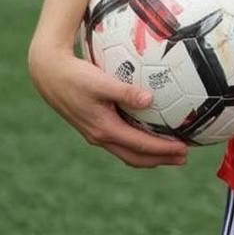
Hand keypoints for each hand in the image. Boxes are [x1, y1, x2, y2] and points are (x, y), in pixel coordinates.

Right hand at [29, 45, 187, 167]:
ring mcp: (96, 133)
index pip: (140, 145)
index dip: (163, 150)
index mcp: (104, 129)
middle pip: (135, 156)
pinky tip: (149, 134)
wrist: (50, 74)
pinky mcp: (95, 126)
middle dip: (160, 159)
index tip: (184, 150)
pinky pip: (121, 142)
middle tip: (183, 158)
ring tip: (171, 152)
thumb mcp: (101, 82)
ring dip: (150, 155)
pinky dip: (138, 144)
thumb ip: (125, 91)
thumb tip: (150, 99)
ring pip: (127, 152)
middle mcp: (100, 136)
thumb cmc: (76, 77)